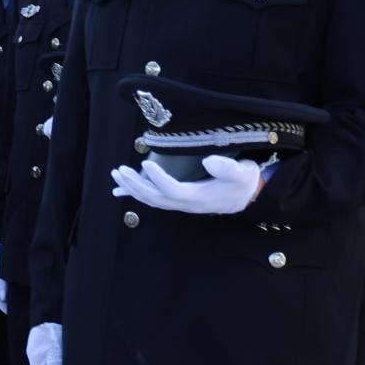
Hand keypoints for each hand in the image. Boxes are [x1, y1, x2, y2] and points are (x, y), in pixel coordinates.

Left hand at [110, 156, 263, 215]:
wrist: (247, 195)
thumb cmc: (243, 181)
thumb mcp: (242, 172)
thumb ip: (227, 168)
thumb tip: (208, 161)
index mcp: (199, 197)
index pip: (174, 190)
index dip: (158, 179)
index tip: (145, 163)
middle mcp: (187, 204)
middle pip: (156, 199)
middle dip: (136, 186)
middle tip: (120, 171)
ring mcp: (181, 204)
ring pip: (152, 200)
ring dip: (132, 189)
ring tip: (117, 175)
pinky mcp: (179, 200)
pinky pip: (155, 199)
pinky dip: (137, 194)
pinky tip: (120, 191)